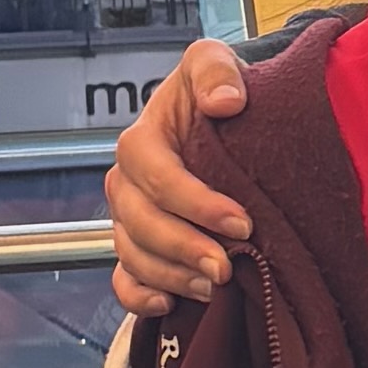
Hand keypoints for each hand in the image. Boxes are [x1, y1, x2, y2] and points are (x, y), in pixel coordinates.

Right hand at [109, 38, 255, 312]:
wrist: (224, 116)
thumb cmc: (217, 91)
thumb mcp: (215, 63)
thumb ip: (215, 71)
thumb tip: (224, 101)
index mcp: (143, 140)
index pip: (157, 176)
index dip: (195, 203)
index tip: (242, 221)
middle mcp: (128, 182)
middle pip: (141, 223)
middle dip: (183, 248)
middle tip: (227, 267)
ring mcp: (130, 217)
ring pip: (134, 255)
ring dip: (172, 276)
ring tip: (216, 287)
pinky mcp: (139, 245)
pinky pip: (125, 279)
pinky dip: (139, 297)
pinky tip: (170, 305)